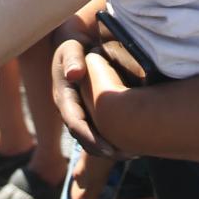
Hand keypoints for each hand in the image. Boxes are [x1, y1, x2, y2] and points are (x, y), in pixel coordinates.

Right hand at [51, 36, 128, 159]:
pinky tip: (132, 142)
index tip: (109, 150)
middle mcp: (69, 108)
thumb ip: (72, 58)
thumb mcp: (71, 47)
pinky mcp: (88, 110)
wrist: (72, 42)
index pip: (75, 124)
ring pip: (91, 138)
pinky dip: (112, 139)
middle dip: (104, 150)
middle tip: (129, 156)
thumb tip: (74, 74)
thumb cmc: (74, 43)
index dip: (91, 138)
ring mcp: (78, 111)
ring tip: (134, 154)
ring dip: (110, 149)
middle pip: (84, 138)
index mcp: (63, 97)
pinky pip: (98, 130)